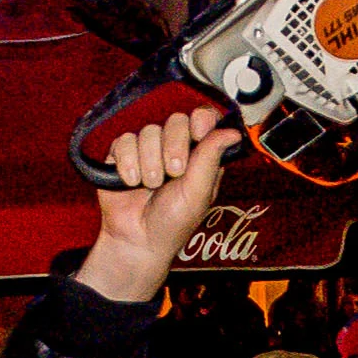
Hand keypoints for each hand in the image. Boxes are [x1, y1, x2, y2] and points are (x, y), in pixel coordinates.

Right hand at [78, 106, 238, 303]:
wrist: (136, 240)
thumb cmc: (173, 222)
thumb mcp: (198, 193)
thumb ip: (211, 159)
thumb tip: (234, 132)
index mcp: (200, 154)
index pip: (204, 118)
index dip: (201, 121)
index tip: (198, 135)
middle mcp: (175, 147)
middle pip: (176, 120)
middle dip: (174, 147)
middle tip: (173, 173)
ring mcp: (148, 148)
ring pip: (149, 131)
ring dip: (150, 162)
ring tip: (150, 185)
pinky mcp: (123, 154)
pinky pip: (124, 141)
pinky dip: (128, 163)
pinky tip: (131, 182)